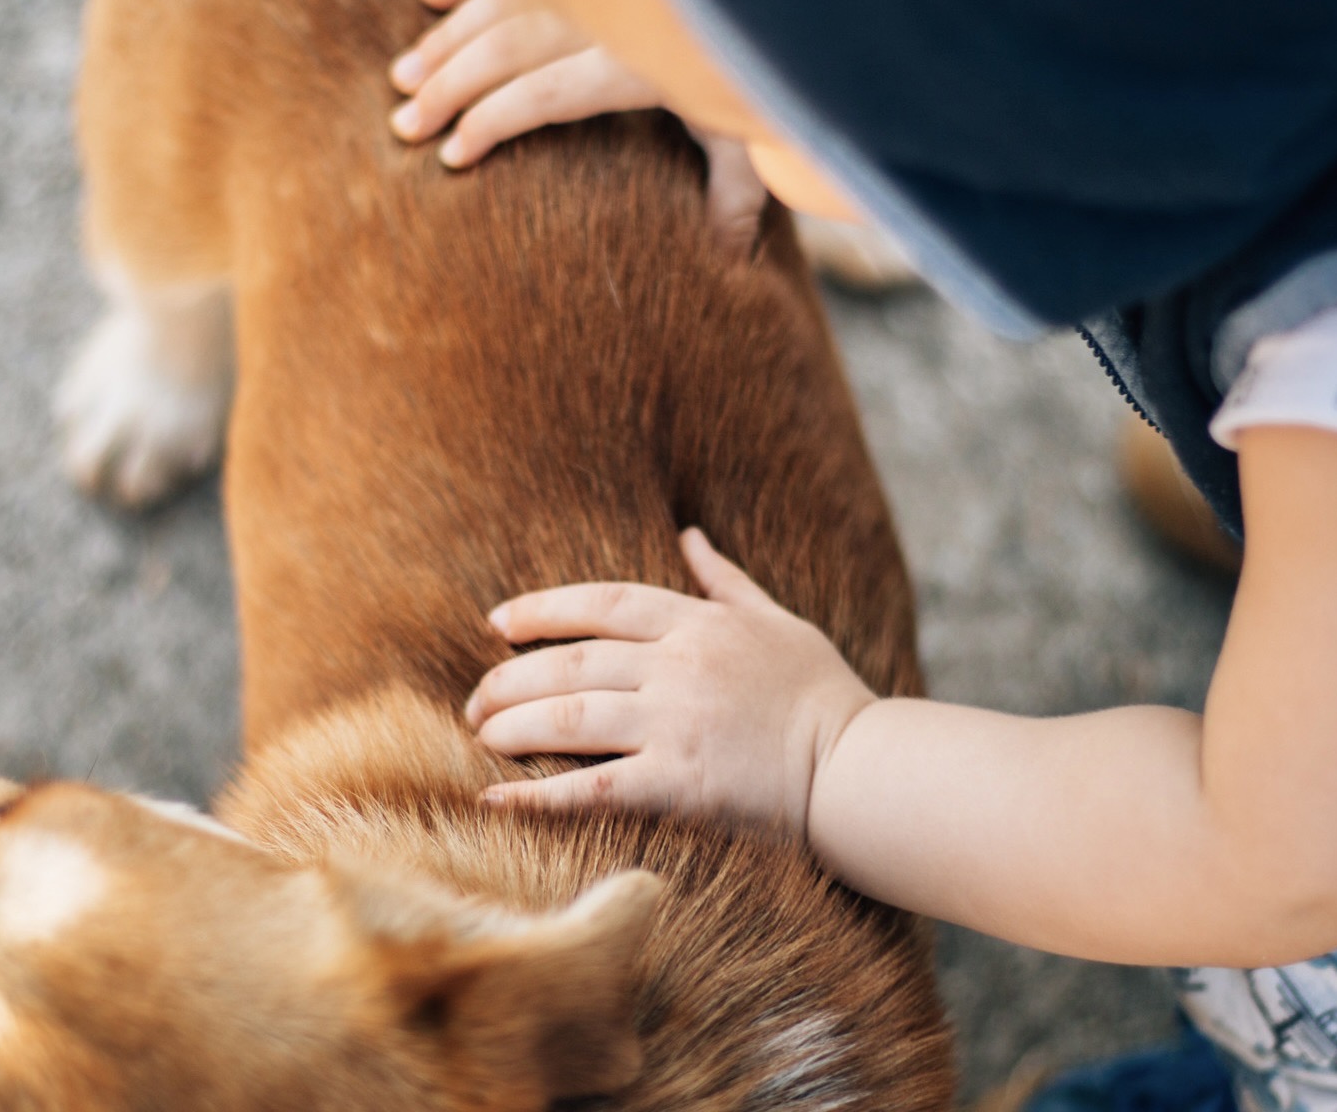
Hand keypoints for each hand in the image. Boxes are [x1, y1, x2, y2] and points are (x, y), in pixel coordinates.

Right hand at [390, 0, 766, 249]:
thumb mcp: (758, 134)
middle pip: (508, 45)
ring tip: (402, 77)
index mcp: (639, 60)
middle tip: (402, 126)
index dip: (493, 122)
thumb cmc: (772, 65)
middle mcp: (609, 11)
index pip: (546, 94)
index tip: (451, 156)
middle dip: (448, 85)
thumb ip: (736, 194)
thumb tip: (729, 264)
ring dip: (447, 37)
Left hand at [466, 529, 877, 831]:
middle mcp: (679, 668)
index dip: (540, 610)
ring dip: (512, 727)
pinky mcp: (680, 785)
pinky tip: (494, 800)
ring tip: (479, 737)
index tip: (497, 624)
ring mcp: (677, 725)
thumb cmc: (824, 696)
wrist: (862, 768)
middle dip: (509, 680)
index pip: (600, 603)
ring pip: (569, 717)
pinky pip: (592, 789)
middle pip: (569, 662)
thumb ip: (726, 581)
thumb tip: (691, 536)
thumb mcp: (777, 622)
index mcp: (699, 624)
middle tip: (475, 702)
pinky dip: (537, 796)